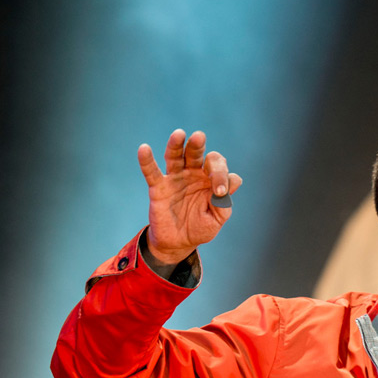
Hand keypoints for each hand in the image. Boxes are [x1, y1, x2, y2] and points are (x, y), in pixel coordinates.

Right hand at [138, 129, 241, 265]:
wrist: (178, 242)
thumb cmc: (200, 227)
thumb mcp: (216, 219)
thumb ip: (224, 204)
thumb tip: (234, 181)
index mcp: (210, 180)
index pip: (217, 167)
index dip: (220, 176)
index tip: (220, 192)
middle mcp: (193, 174)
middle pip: (196, 154)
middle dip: (198, 146)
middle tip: (199, 137)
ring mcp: (175, 179)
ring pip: (175, 157)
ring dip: (176, 145)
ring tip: (179, 134)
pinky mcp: (158, 187)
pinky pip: (151, 172)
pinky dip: (147, 161)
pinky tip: (144, 149)